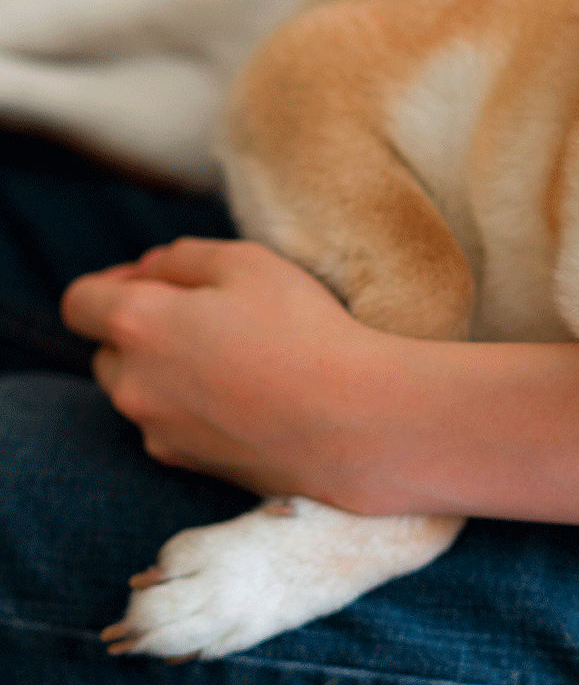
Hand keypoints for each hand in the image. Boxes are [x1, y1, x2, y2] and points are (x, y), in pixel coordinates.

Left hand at [60, 238, 386, 502]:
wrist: (354, 422)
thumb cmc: (304, 331)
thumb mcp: (249, 262)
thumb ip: (182, 257)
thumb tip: (152, 271)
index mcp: (137, 324)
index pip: (78, 302)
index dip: (110, 283)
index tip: (155, 281)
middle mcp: (132, 384)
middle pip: (107, 351)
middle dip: (140, 330)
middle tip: (207, 317)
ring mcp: (158, 432)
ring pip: (140, 392)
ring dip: (167, 372)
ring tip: (235, 360)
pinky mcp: (189, 465)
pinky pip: (171, 427)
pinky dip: (193, 409)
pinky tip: (248, 397)